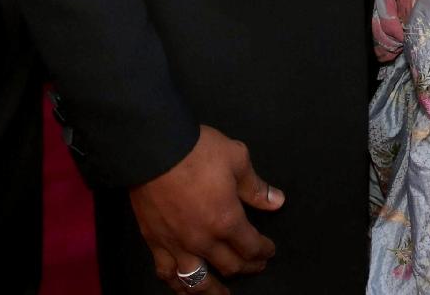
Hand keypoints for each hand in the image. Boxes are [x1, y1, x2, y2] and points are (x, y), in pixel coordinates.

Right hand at [128, 126, 281, 292]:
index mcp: (227, 220)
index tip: (269, 250)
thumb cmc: (197, 150)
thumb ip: (255, 186)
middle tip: (254, 266)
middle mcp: (203, 240)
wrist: (152, 149)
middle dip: (247, 267)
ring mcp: (177, 245)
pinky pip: (167, 273)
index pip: (251, 247)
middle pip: (230, 266)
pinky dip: (177, 284)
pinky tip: (183, 286)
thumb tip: (276, 201)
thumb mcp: (236, 158)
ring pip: (198, 281)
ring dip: (214, 290)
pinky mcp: (155, 242)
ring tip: (222, 294)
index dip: (264, 251)